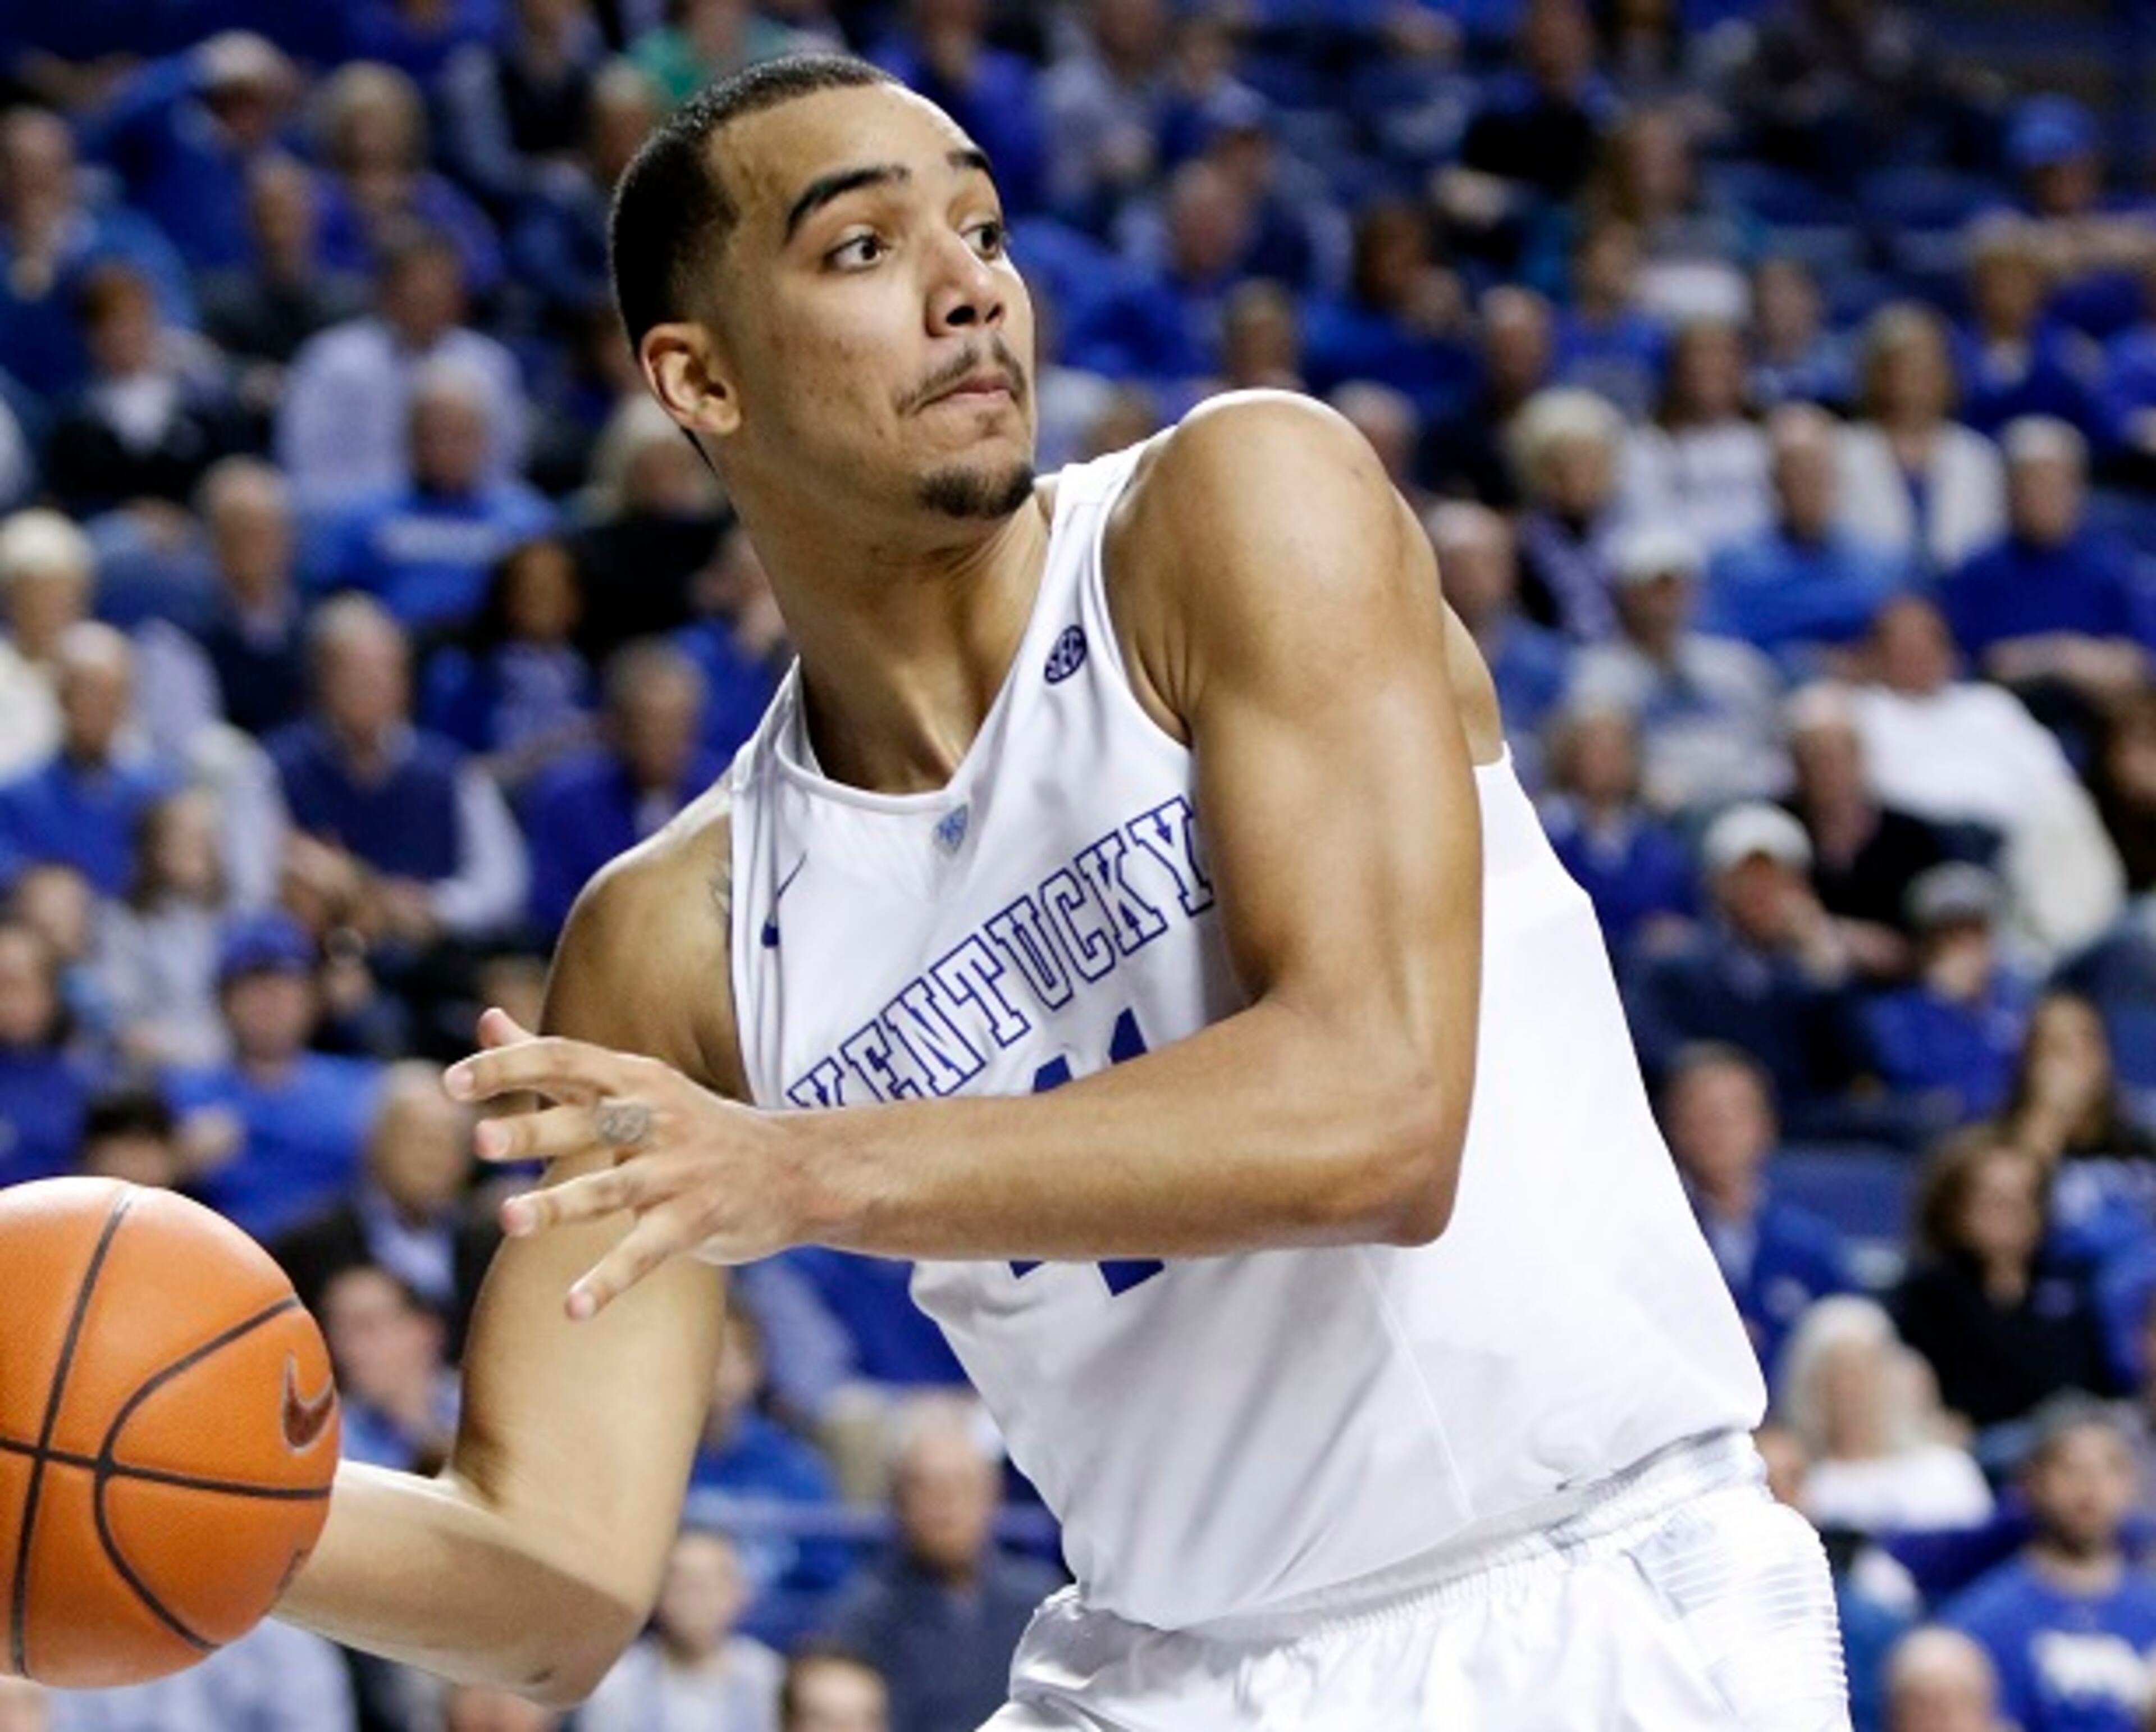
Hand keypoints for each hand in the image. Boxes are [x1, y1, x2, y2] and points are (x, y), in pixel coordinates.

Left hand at [445, 1009, 800, 1319]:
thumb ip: (557, 1062)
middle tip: (479, 1142)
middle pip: (590, 1120)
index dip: (512, 1067)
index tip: (453, 1081)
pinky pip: (646, 1253)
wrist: (793, 1169)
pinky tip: (572, 1309)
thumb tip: (485, 1019)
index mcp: (635, 1080)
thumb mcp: (633, 1084)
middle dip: (535, 1131)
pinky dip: (609, 1281)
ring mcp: (678, 1171)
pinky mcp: (696, 1221)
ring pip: (613, 1188)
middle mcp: (656, 1118)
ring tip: (509, 1219)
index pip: (568, 1060)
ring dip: (560, 1205)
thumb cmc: (693, 1127)